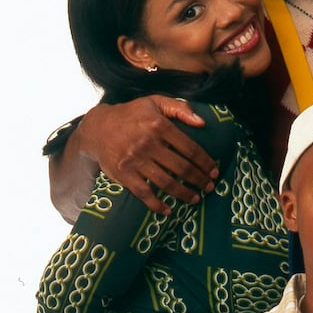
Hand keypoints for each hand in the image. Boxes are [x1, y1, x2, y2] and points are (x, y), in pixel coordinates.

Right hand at [75, 97, 214, 213]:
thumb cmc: (131, 114)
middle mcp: (147, 144)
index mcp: (159, 126)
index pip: (190, 148)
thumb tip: (203, 122)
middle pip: (181, 168)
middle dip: (199, 180)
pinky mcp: (123, 174)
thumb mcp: (155, 102)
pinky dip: (157, 204)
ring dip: (184, 193)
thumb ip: (180, 108)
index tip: (215, 171)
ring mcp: (134, 161)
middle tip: (210, 187)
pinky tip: (168, 210)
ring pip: (166, 182)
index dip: (205, 162)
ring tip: (196, 199)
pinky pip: (143, 193)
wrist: (97, 127)